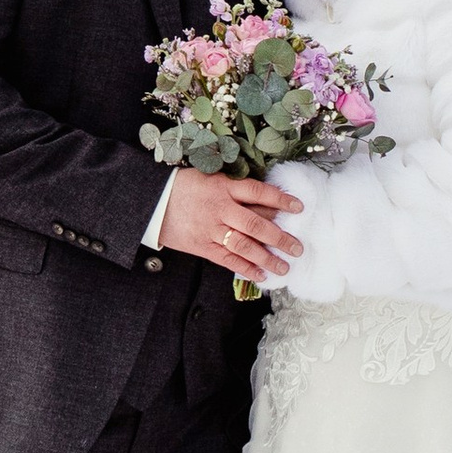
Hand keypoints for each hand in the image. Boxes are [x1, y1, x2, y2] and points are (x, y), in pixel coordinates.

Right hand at [158, 170, 302, 283]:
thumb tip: (266, 200)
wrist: (152, 202)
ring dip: (267, 258)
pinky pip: (227, 260)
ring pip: (244, 246)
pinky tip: (261, 275)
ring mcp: (211, 229)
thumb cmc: (184, 186)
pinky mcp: (202, 246)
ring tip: (285, 267)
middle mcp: (220, 209)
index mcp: (223, 187)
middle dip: (280, 237)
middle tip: (298, 247)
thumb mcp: (210, 177)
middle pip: (256, 224)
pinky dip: (245, 269)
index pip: (258, 192)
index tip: (300, 207)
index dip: (281, 199)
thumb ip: (235, 188)